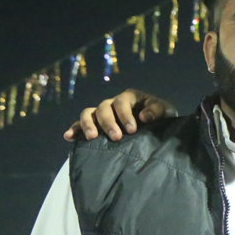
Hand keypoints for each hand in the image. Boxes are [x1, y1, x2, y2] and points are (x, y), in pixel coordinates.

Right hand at [62, 89, 176, 141]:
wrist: (157, 128)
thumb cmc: (162, 118)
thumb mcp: (165, 112)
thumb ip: (156, 111)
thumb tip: (143, 116)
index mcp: (129, 97)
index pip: (122, 102)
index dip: (125, 115)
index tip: (132, 130)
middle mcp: (113, 103)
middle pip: (104, 108)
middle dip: (109, 123)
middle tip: (116, 137)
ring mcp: (102, 113)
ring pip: (89, 113)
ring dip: (88, 124)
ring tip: (92, 137)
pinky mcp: (96, 125)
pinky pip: (80, 124)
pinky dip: (74, 129)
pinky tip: (69, 137)